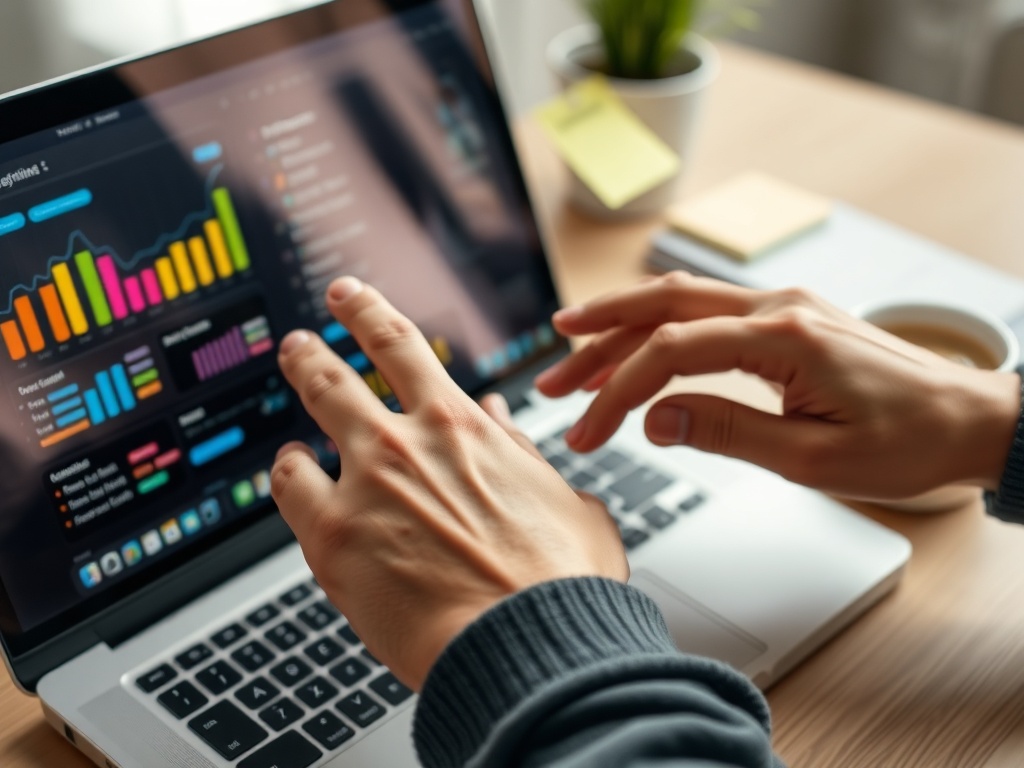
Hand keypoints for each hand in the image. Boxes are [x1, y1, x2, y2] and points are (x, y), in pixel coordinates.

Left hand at [271, 277, 626, 689]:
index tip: (348, 296)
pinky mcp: (333, 538)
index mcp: (460, 426)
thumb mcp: (563, 499)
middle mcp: (404, 443)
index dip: (366, 311)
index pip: (400, 344)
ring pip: (308, 420)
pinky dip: (286, 472)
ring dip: (294, 405)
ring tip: (289, 417)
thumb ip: (522, 453)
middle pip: (337, 372)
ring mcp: (364, 485)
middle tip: (300, 341)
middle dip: (312, 350)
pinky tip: (290, 473)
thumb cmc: (558, 582)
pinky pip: (288, 487)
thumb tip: (501, 418)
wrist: (529, 645)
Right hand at [535, 272, 1020, 499]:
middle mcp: (777, 306)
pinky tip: (635, 344)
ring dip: (621, 327)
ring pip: (679, 303)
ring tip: (570, 354)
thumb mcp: (815, 458)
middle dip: (597, 341)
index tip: (585, 433)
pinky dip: (660, 327)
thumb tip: (656, 419)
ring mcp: (782, 305)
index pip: (671, 353)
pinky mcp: (786, 318)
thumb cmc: (908, 442)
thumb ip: (729, 431)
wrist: (971, 420)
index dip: (617, 394)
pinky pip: (707, 312)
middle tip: (549, 379)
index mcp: (784, 338)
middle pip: (662, 310)